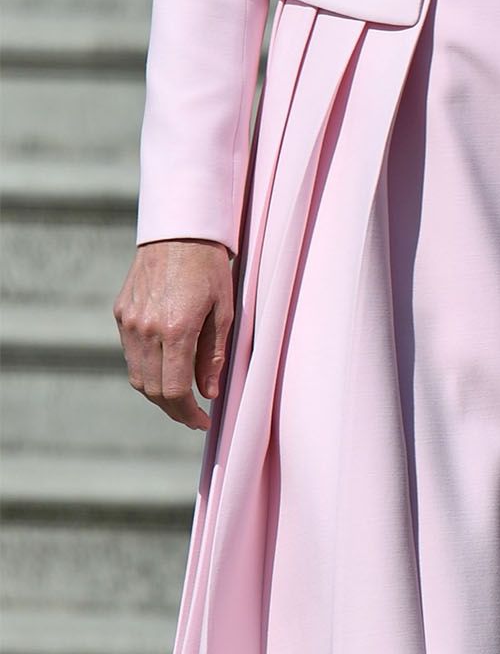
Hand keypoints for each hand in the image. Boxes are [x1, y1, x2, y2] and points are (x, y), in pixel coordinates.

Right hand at [114, 238, 235, 430]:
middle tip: (194, 416)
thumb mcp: (224, 312)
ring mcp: (129, 322)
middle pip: (152, 390)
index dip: (189, 413)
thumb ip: (213, 356)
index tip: (203, 421)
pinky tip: (166, 369)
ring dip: (158, 393)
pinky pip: (131, 354)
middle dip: (174, 409)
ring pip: (137, 376)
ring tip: (181, 398)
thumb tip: (209, 393)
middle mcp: (146, 330)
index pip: (175, 390)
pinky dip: (146, 369)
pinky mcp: (121, 313)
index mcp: (176, 330)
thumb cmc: (210, 269)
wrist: (179, 232)